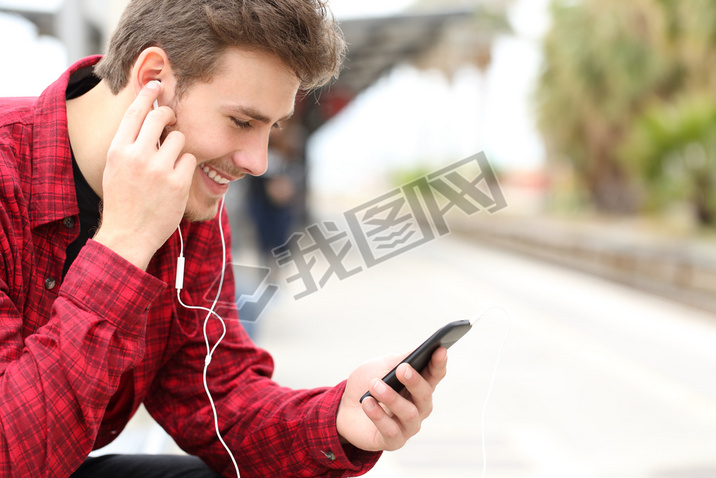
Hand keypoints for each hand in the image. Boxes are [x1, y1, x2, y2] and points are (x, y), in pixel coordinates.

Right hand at [94, 81, 196, 269]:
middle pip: (160, 117)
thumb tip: (147, 116)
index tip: (157, 84)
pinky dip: (186, 167)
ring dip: (178, 147)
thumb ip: (129, 143)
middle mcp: (138, 156)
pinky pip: (190, 159)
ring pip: (179, 138)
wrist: (128, 235)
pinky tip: (176, 180)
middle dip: (169, 115)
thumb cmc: (123, 200)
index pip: (135, 112)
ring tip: (169, 164)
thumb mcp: (115, 167)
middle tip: (171, 120)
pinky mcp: (178, 182)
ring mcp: (159, 169)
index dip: (148, 94)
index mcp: (118, 150)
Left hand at [336, 347, 447, 451]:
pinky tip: (367, 403)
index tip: (440, 350)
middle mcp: (419, 407)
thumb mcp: (382, 366)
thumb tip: (418, 350)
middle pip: (425, 395)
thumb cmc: (367, 383)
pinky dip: (378, 415)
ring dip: (392, 398)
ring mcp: (408, 426)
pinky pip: (391, 430)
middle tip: (402, 369)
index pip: (435, 375)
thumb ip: (400, 359)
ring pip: (409, 414)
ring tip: (375, 385)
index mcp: (419, 386)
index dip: (439, 363)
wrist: (344, 407)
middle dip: (415, 381)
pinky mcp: (393, 441)